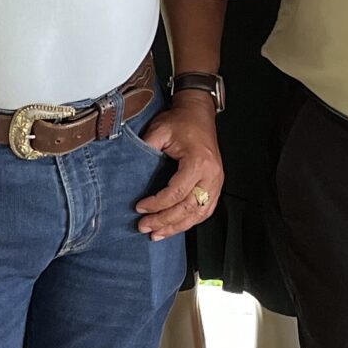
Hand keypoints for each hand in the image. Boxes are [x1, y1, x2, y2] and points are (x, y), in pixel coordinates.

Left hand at [135, 97, 224, 239]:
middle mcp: (212, 175)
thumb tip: (131, 170)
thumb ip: (146, 149)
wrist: (199, 113)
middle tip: (145, 227)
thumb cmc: (182, 121)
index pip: (177, 192)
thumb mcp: (160, 130)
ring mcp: (217, 182)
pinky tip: (176, 227)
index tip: (140, 207)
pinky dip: (190, 221)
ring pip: (199, 213)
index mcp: (199, 162)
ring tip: (158, 234)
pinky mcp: (216, 185)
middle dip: (165, 221)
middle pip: (188, 208)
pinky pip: (205, 210)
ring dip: (177, 227)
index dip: (157, 204)